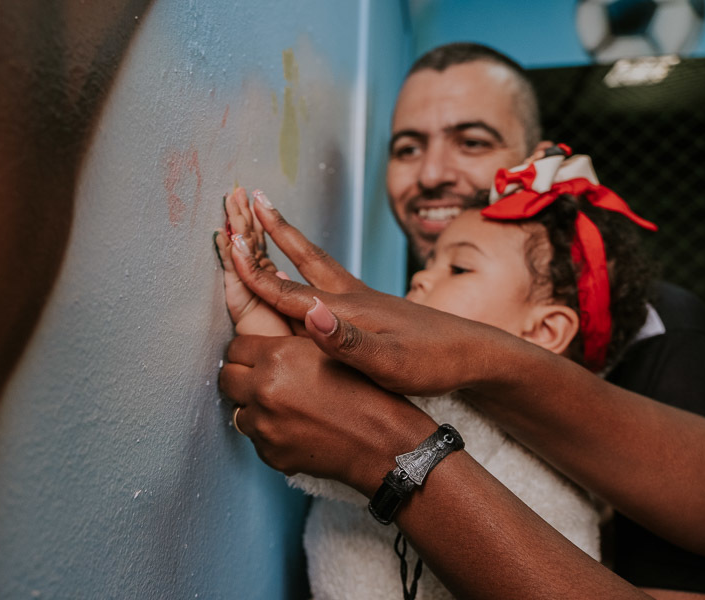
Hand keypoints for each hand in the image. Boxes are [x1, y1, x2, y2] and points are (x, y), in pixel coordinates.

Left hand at [220, 334, 432, 494]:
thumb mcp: (330, 349)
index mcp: (277, 357)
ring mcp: (264, 426)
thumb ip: (291, 336)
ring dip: (253, 406)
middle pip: (228, 378)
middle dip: (243, 376)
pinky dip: (268, 432)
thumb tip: (265, 325)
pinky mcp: (270, 453)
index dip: (248, 351)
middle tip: (264, 379)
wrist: (383, 443)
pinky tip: (293, 427)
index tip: (259, 356)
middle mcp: (264, 390)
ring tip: (282, 406)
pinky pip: (255, 438)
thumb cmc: (366, 393)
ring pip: (238, 410)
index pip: (235, 348)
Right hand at [228, 191, 519, 396]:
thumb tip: (309, 314)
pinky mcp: (373, 306)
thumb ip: (347, 342)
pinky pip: (327, 275)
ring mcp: (363, 298)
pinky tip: (307, 270)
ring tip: (270, 218)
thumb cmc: (433, 364)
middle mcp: (350, 296)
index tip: (228, 243)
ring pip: (315, 262)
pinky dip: (307, 262)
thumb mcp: (389, 363)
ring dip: (288, 239)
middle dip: (269, 231)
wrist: (475, 355)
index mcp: (346, 310)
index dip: (255, 271)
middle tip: (247, 200)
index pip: (288, 289)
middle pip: (300, 258)